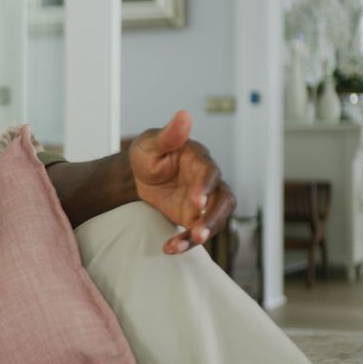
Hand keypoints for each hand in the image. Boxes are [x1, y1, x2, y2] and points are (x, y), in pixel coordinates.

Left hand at [129, 110, 236, 254]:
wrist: (139, 174)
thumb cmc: (148, 153)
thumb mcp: (151, 143)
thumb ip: (169, 134)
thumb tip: (184, 115)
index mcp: (199, 159)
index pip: (209, 173)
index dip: (205, 187)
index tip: (196, 202)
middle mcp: (208, 181)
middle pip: (223, 200)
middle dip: (212, 218)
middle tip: (198, 232)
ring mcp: (205, 200)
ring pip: (215, 219)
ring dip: (202, 234)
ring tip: (181, 244)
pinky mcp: (195, 216)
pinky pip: (197, 231)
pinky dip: (186, 242)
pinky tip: (170, 248)